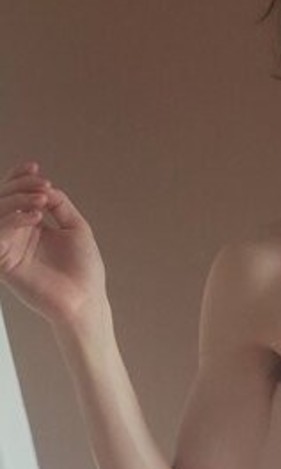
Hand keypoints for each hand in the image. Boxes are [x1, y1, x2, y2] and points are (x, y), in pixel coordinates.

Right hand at [0, 161, 106, 327]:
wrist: (86, 301)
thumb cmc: (84, 271)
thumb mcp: (76, 228)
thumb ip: (59, 204)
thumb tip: (45, 186)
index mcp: (31, 226)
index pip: (16, 195)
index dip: (20, 177)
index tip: (35, 167)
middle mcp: (17, 235)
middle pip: (3, 199)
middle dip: (20, 185)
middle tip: (43, 186)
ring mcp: (9, 248)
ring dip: (17, 199)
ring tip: (42, 199)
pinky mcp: (4, 263)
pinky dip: (15, 219)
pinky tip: (36, 217)